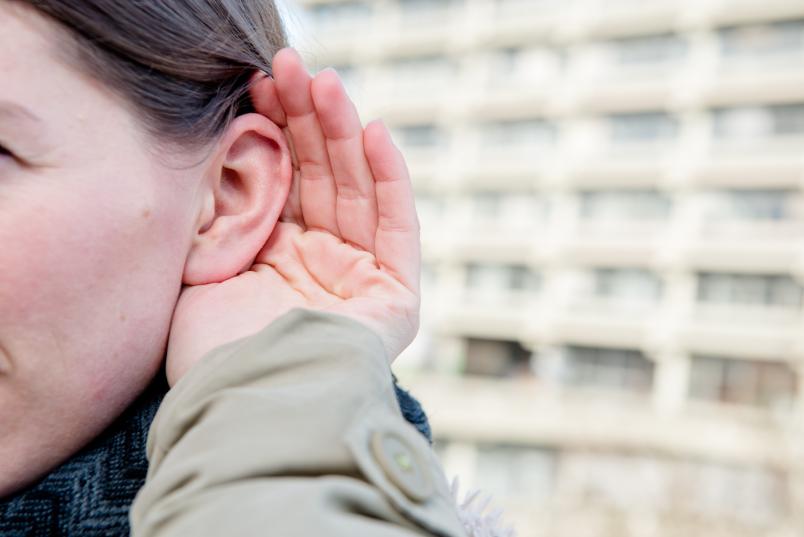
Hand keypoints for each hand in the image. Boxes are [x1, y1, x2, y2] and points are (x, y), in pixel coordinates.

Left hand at [164, 48, 420, 385]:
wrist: (244, 407)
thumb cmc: (213, 347)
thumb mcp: (203, 259)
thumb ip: (224, 207)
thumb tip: (226, 142)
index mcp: (273, 258)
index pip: (282, 181)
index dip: (273, 131)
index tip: (254, 85)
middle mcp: (317, 264)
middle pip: (320, 177)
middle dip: (305, 120)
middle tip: (288, 65)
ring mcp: (357, 279)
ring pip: (357, 190)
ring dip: (342, 133)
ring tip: (323, 82)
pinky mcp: (395, 298)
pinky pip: (398, 228)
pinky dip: (391, 180)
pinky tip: (374, 131)